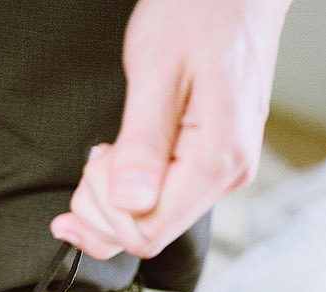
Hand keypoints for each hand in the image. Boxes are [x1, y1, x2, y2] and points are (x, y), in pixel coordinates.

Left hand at [50, 0, 289, 261]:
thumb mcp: (157, 70)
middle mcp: (228, 176)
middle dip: (106, 205)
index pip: (148, 231)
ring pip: (156, 222)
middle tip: (100, 152)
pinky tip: (120, 165)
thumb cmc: (199, 12)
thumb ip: (143, 143)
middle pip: (149, 235)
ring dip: (117, 200)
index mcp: (217, 160)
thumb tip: (130, 204)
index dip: (106, 208)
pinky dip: (133, 195)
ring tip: (112, 150)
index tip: (98, 159)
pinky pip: (168, 202)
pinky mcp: (215, 164)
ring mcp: (225, 172)